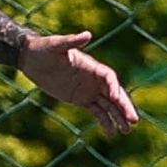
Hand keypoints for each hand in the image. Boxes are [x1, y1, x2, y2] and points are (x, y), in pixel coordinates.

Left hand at [18, 32, 138, 136]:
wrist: (32, 59)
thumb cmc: (44, 49)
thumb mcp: (56, 45)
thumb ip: (72, 41)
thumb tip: (87, 34)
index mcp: (91, 66)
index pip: (108, 77)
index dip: (114, 88)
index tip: (116, 99)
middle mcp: (94, 79)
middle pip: (114, 93)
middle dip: (124, 106)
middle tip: (134, 120)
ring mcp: (89, 90)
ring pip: (109, 105)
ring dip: (118, 116)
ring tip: (127, 130)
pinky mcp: (81, 99)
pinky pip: (97, 112)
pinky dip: (105, 121)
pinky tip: (111, 132)